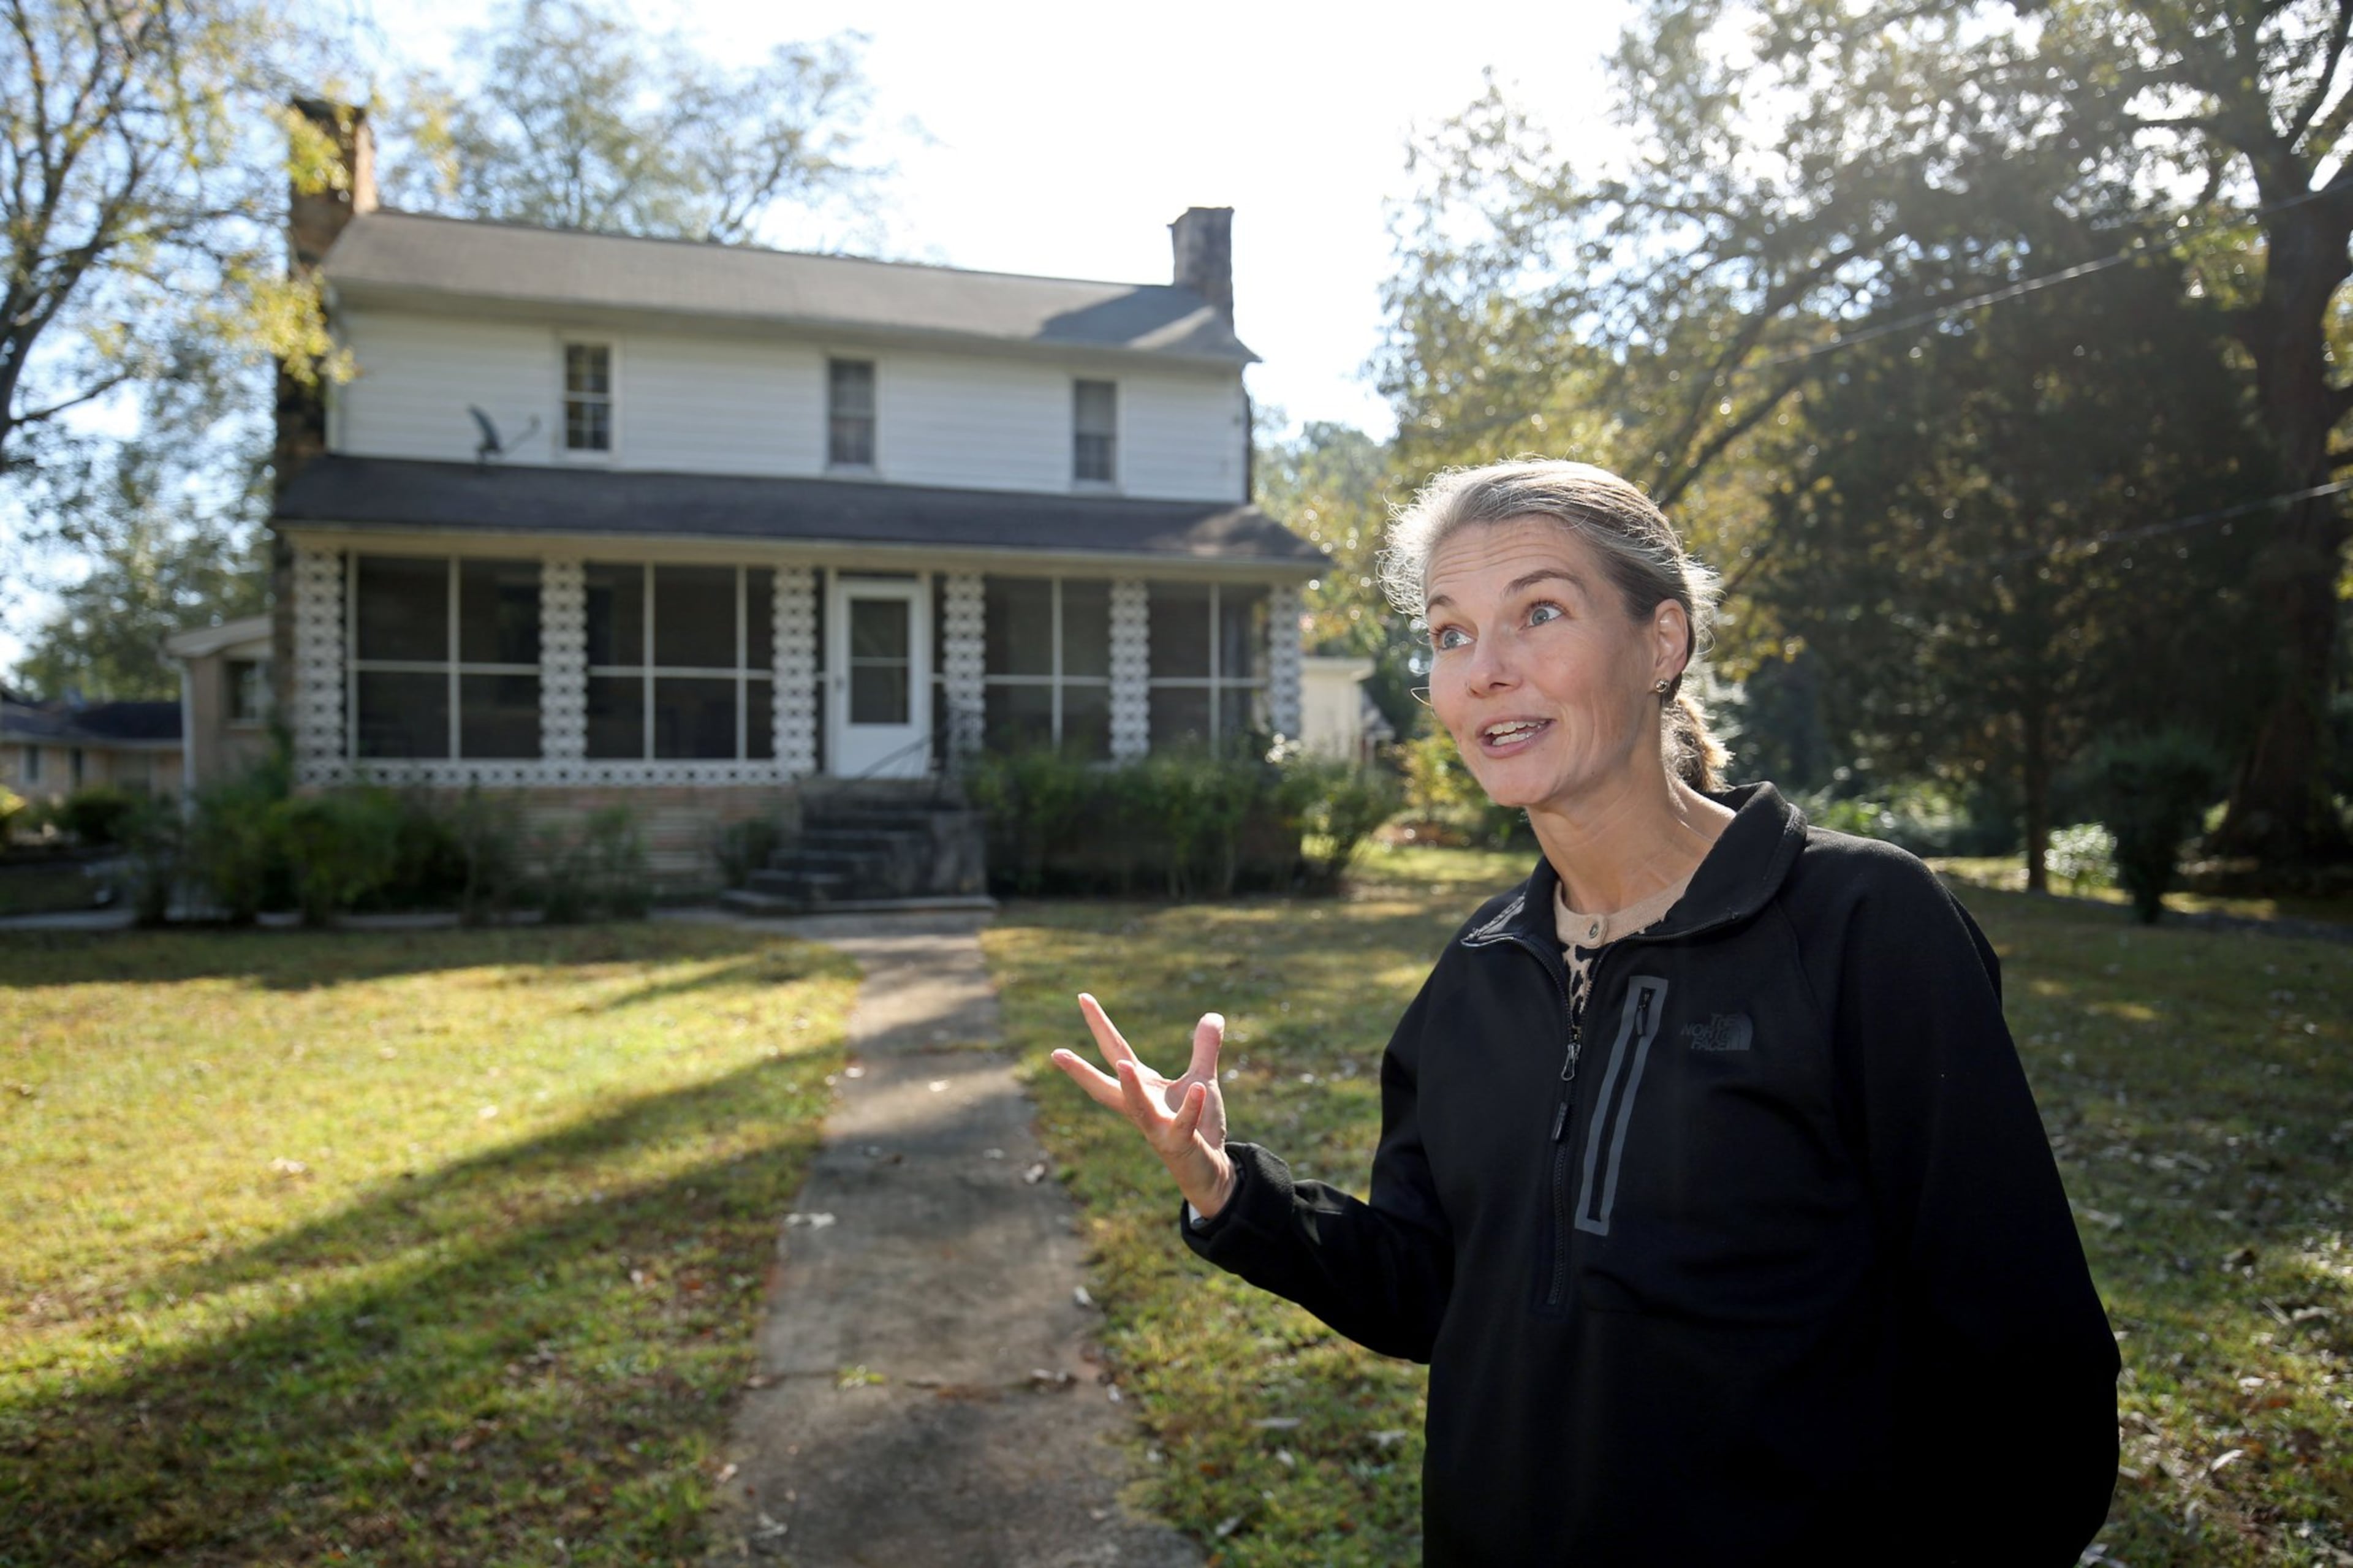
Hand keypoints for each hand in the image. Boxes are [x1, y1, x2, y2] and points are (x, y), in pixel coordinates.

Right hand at [1051, 993, 1235, 1220]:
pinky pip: (1184, 1124)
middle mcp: (1142, 1107)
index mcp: (1144, 1087)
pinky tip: (1198, 1089)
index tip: (1082, 997)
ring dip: (1130, 1088)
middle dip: (1081, 1071)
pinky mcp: (1179, 1144)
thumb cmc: (1199, 1126)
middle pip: (1107, 1085)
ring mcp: (1157, 1128)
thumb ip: (1204, 1049)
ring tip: (1123, 1065)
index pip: (1117, 1051)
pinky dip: (1190, 1107)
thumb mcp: (1201, 1080)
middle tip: (1055, 1053)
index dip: (1100, 1025)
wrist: (1209, 1170)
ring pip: (1138, 1109)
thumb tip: (1213, 1015)